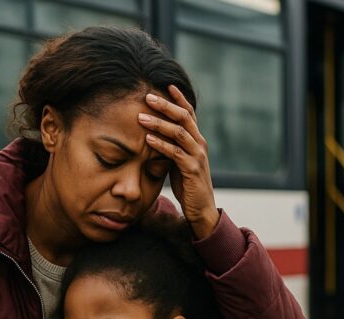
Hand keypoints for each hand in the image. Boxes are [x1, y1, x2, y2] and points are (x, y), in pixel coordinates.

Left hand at [140, 86, 219, 238]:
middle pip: (184, 117)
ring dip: (159, 123)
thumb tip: (154, 136)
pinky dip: (160, 144)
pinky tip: (147, 139)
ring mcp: (197, 156)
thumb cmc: (188, 185)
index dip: (178, 98)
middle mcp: (200, 144)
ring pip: (179, 132)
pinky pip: (175, 153)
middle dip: (165, 105)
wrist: (201, 208)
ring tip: (141, 117)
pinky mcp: (192, 169)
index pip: (189, 113)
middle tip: (147, 96)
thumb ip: (172, 147)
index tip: (166, 84)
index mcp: (197, 140)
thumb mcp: (179, 162)